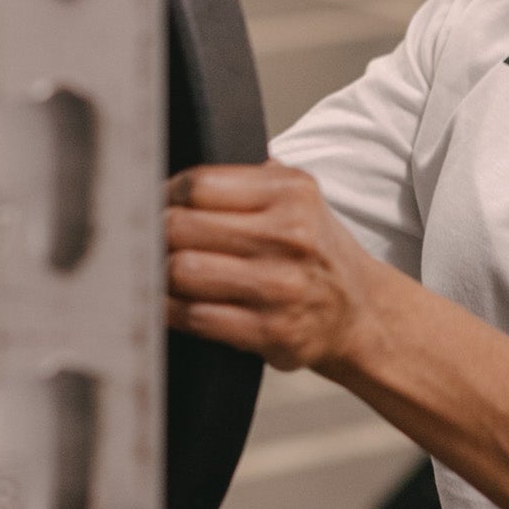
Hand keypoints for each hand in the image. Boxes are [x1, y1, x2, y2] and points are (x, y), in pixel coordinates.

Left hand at [164, 162, 383, 373]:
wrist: (359, 312)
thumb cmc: (312, 252)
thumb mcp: (296, 199)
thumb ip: (245, 180)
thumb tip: (170, 177)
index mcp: (292, 193)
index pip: (198, 184)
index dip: (165, 195)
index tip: (157, 206)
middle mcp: (290, 236)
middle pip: (180, 226)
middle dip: (155, 235)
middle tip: (149, 241)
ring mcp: (280, 286)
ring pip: (181, 271)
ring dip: (158, 274)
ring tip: (158, 272)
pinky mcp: (270, 331)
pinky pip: (194, 316)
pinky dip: (171, 310)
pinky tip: (171, 303)